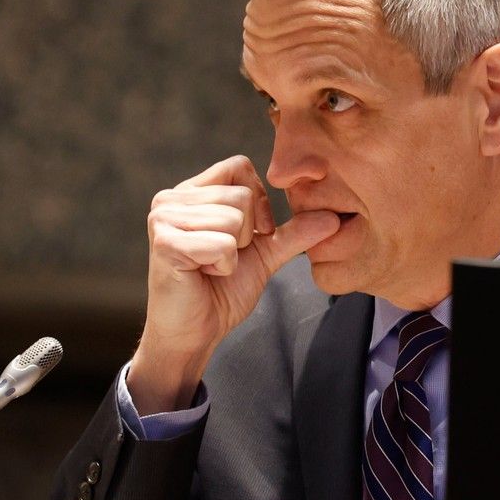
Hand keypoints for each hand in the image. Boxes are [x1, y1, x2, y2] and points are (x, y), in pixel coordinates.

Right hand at [127, 155, 339, 413]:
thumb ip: (295, 233)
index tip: (249, 235)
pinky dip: (222, 266)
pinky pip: (221, 244)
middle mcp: (172, 197)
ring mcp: (163, 217)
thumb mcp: (265, 255)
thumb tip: (335, 218)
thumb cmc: (222, 292)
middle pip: (241, 195)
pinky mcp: (163, 242)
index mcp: (192, 191)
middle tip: (224, 256)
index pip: (240, 166)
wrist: (195, 333)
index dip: (258, 202)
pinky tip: (203, 274)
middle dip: (246, 234)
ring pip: (233, 218)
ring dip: (232, 252)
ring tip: (211, 266)